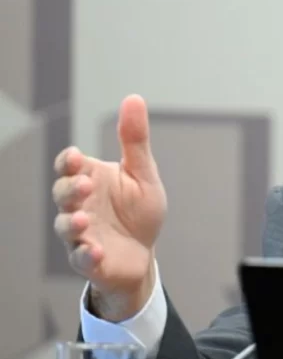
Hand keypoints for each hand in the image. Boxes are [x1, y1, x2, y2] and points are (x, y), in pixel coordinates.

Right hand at [52, 94, 167, 320]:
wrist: (144, 251)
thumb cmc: (138, 209)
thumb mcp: (142, 173)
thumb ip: (134, 140)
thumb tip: (133, 98)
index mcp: (90, 180)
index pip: (68, 166)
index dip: (68, 162)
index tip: (76, 157)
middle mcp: (79, 205)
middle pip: (62, 194)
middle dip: (70, 189)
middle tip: (85, 185)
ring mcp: (81, 233)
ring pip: (65, 227)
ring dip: (71, 223)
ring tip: (82, 219)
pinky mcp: (90, 260)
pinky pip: (82, 259)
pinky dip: (86, 255)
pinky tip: (96, 250)